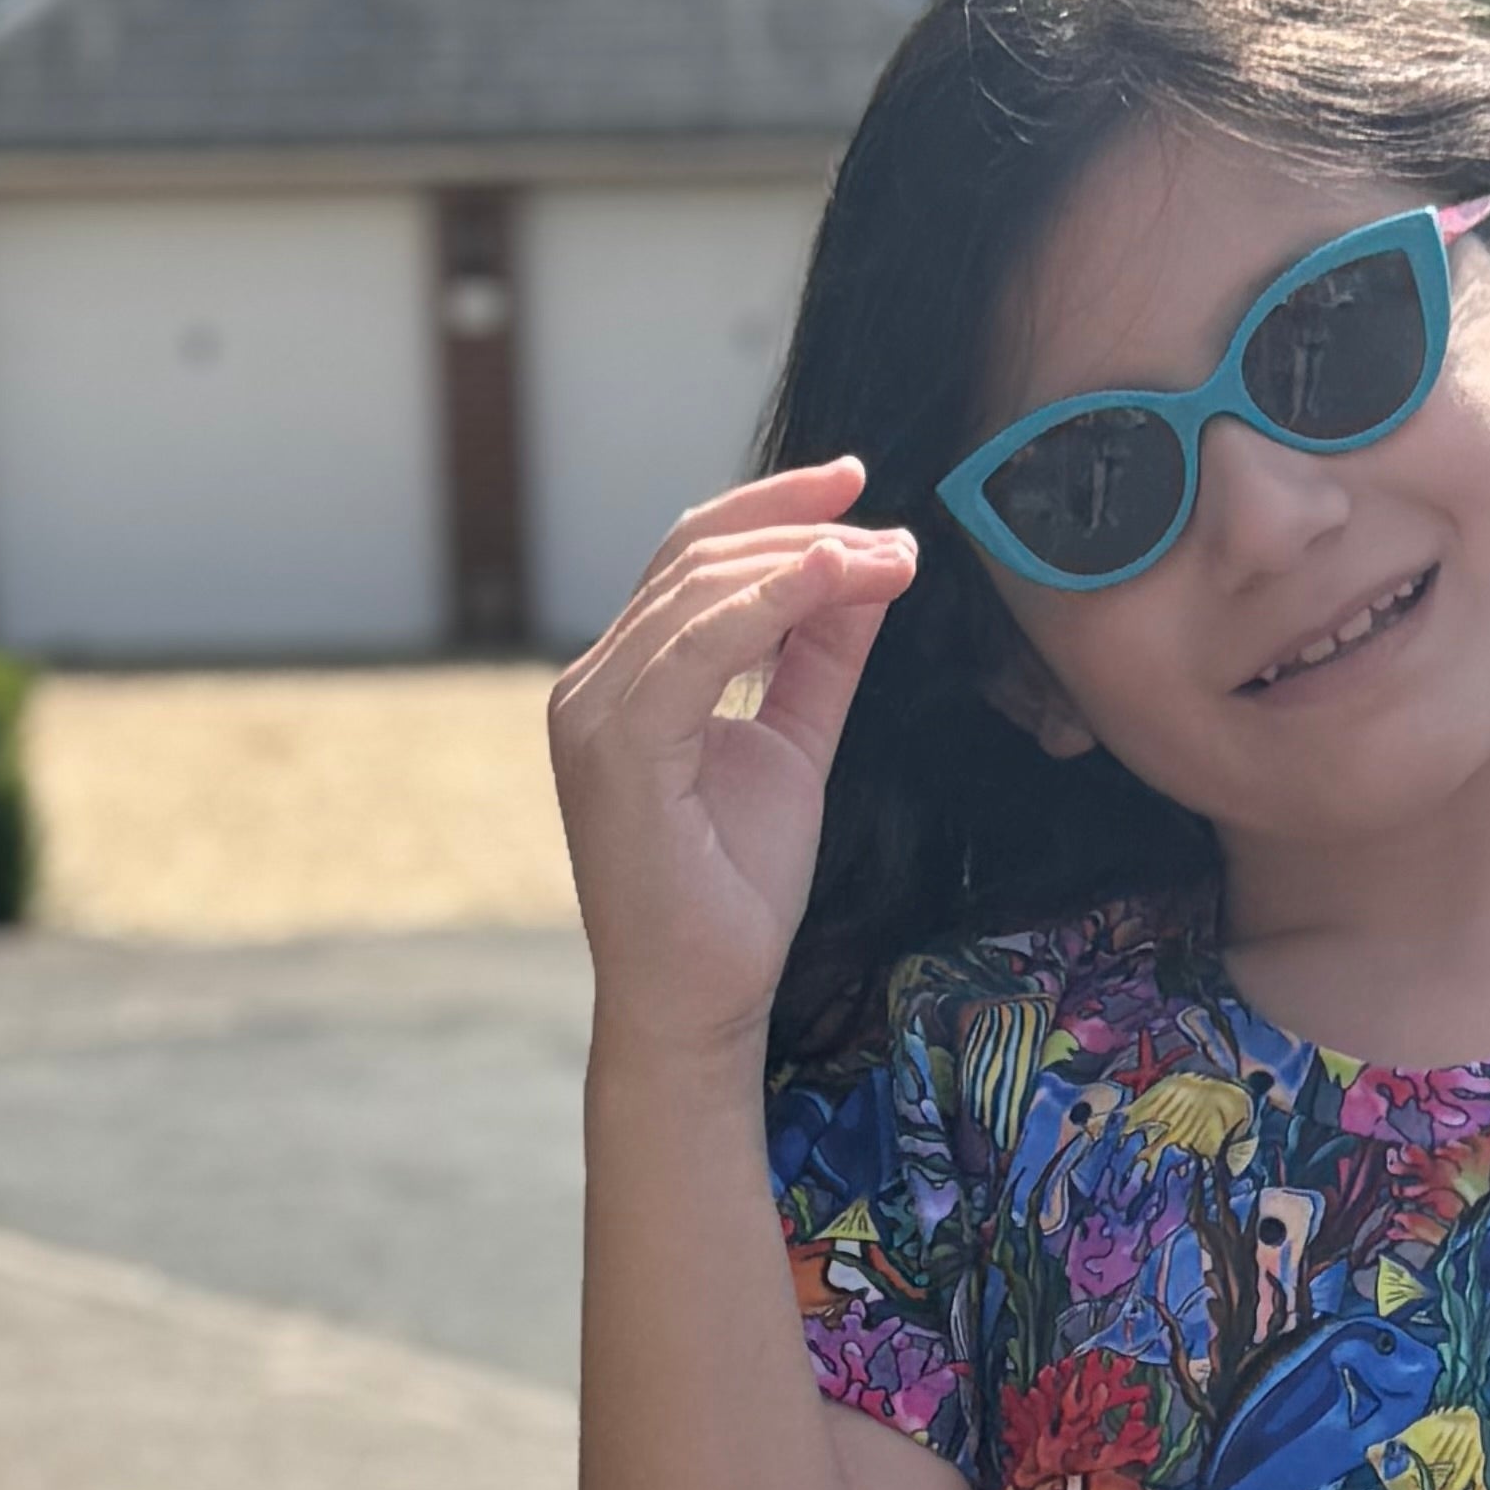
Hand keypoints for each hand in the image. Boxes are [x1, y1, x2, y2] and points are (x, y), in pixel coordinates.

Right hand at [547, 454, 921, 1073]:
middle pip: (696, 556)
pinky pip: (697, 644)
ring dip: (807, 559)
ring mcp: (592, 710)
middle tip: (897, 531)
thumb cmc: (734, 897)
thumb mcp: (795, 750)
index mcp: (626, 679)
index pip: (694, 561)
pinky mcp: (614, 746)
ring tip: (892, 558)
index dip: (776, 510)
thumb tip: (868, 570)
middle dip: (804, 526)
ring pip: (699, 588)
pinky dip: (771, 601)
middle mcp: (592, 682)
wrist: (698, 1002)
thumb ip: (819, 661)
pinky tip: (837, 578)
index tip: (861, 487)